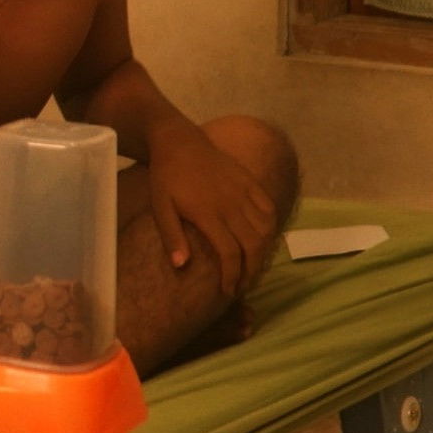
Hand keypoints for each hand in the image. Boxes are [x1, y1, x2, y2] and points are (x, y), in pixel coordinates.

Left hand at [146, 126, 276, 298]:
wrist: (180, 141)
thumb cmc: (166, 177)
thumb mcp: (160, 207)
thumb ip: (172, 237)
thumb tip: (181, 267)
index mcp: (208, 213)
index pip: (230, 253)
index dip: (232, 276)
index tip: (228, 292)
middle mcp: (231, 204)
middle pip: (253, 245)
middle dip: (251, 271)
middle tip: (243, 286)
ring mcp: (244, 191)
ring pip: (266, 228)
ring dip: (263, 252)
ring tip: (253, 267)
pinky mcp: (250, 181)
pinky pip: (269, 208)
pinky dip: (271, 227)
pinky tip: (263, 239)